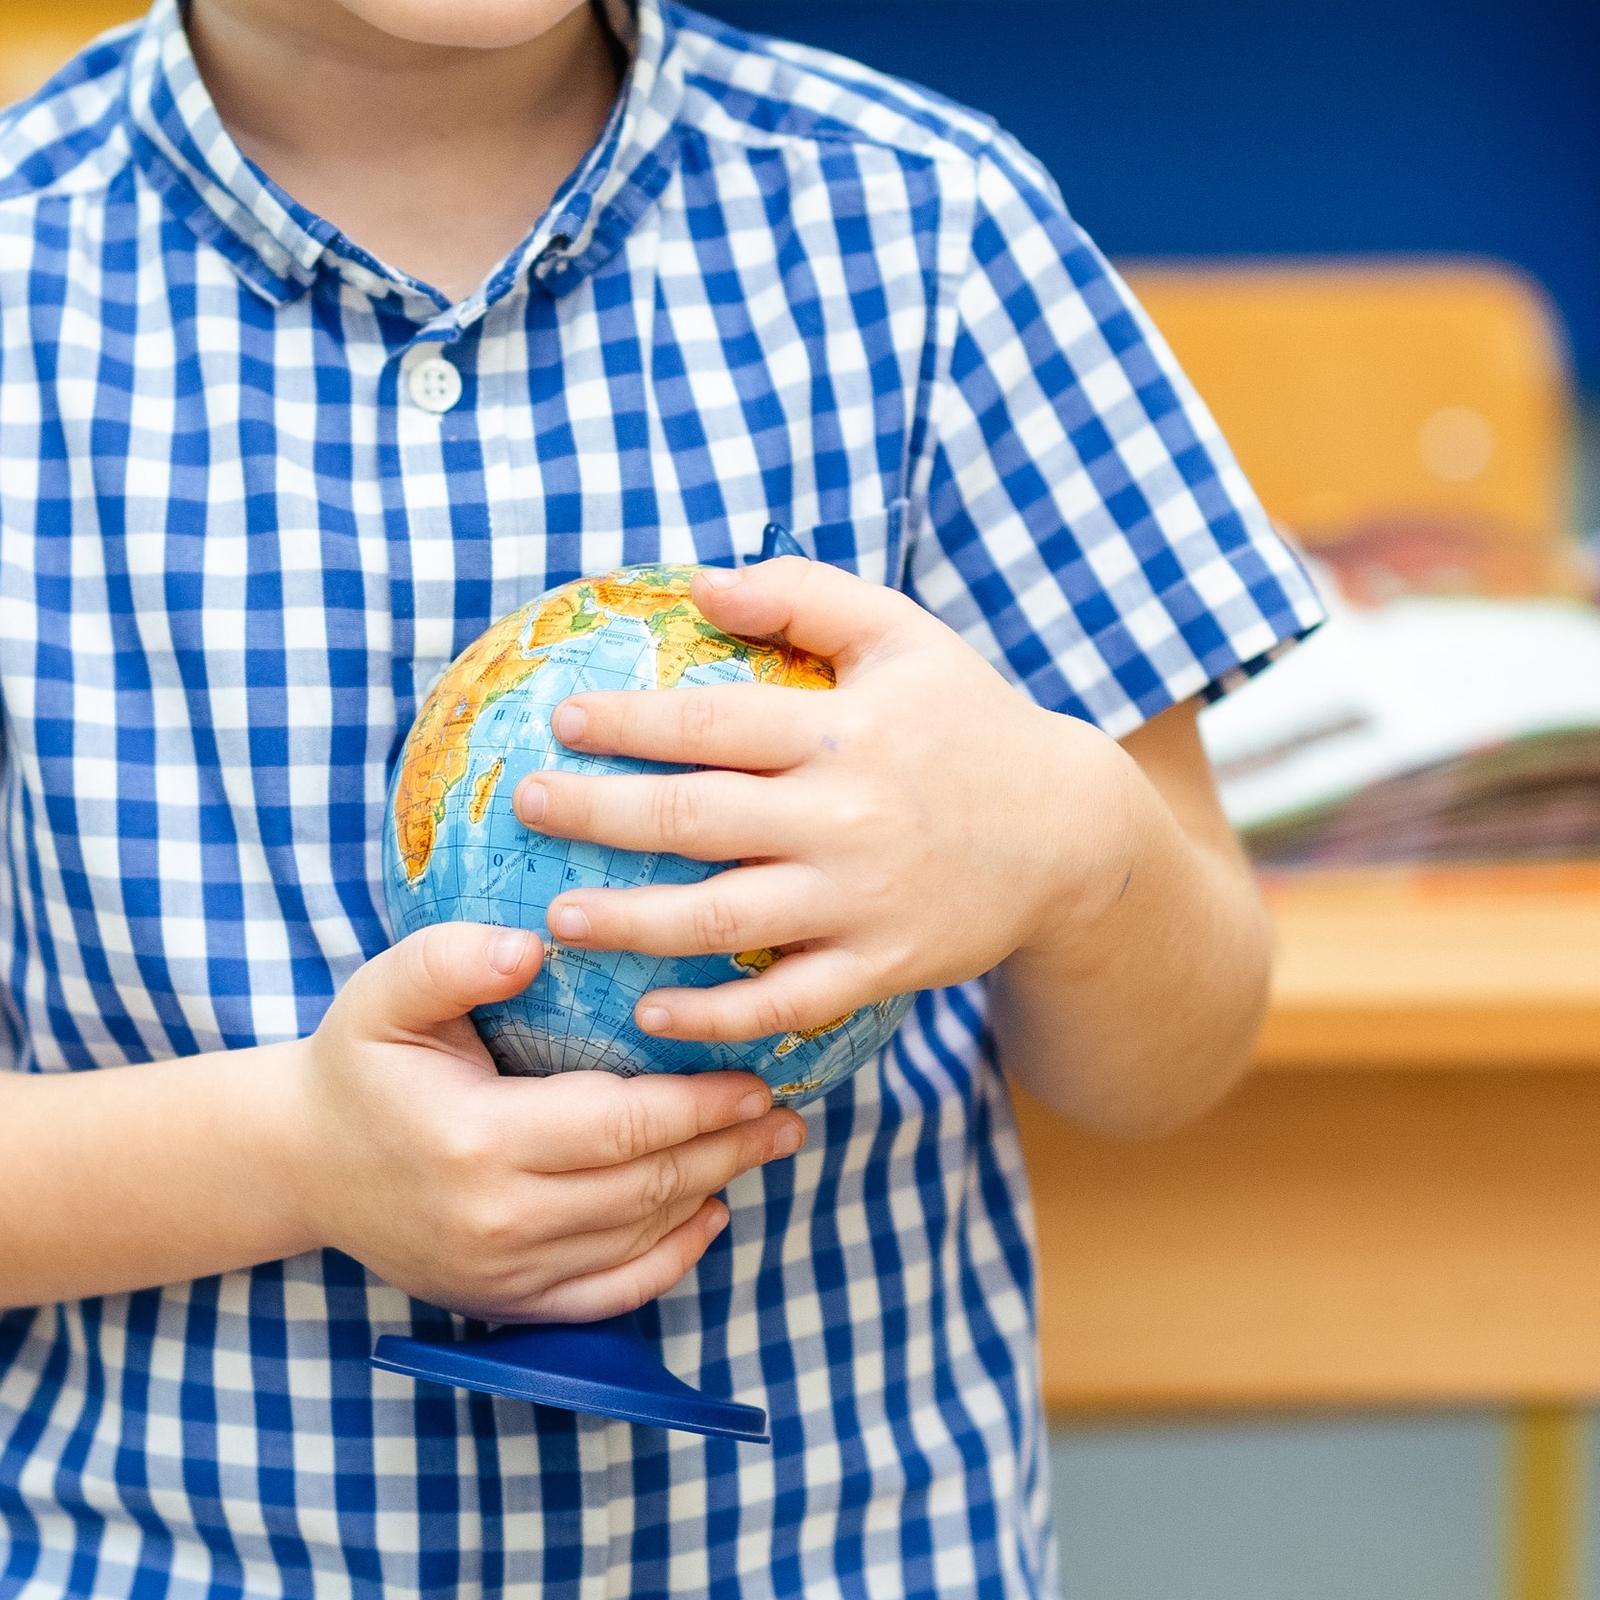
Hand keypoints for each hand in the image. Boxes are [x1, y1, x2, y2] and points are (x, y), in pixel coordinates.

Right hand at [285, 923, 802, 1322]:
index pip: (620, 1127)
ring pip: (639, 1238)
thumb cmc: (356, 1067)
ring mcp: (503, 1272)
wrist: (302, 1163)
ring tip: (762, 1147)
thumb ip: (451, 960)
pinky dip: (670, 1259)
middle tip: (784, 1112)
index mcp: (475, 1141)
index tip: (754, 1076)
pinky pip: (611, 1293)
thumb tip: (531, 946)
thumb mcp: (383, 996)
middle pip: (645, 1187)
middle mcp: (495, 1221)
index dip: (699, 1105)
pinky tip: (707, 1216)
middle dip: (726, 1148)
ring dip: (710, 1192)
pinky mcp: (507, 1302)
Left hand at [509, 556, 1148, 1052]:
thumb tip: (702, 582)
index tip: (560, 720)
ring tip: (558, 918)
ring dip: (633, 923)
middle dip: (598, 815)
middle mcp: (845, 818)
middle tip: (527, 807)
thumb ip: (803, 595)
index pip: (709, 724)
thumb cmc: (967, 721)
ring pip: (724, 922)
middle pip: (695, 821)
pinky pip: (783, 1003)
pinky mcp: (881, 968)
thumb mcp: (902, 633)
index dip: (627, 723)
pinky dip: (713, 1016)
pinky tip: (646, 1012)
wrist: (1072, 835)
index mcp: (841, 731)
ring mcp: (861, 901)